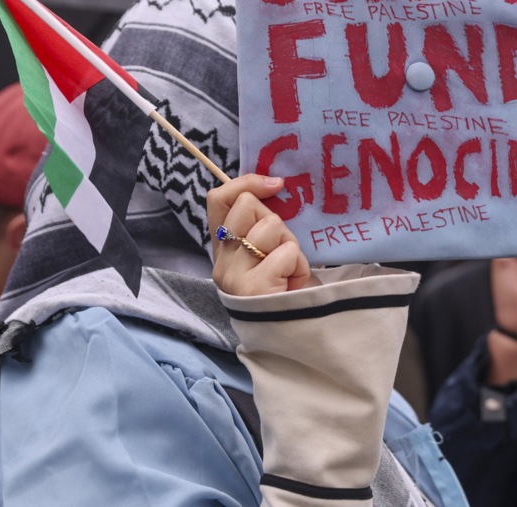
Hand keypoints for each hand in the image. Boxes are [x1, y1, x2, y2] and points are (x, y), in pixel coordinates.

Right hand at [206, 174, 313, 295]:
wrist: (294, 333)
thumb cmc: (284, 289)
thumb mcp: (267, 252)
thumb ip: (260, 225)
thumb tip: (273, 184)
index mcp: (223, 249)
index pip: (218, 199)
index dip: (246, 183)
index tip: (275, 185)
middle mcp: (221, 262)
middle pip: (247, 205)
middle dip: (277, 222)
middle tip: (283, 251)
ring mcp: (234, 276)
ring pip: (270, 225)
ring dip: (291, 246)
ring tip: (289, 271)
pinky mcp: (253, 288)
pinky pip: (286, 253)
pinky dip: (299, 266)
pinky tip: (293, 284)